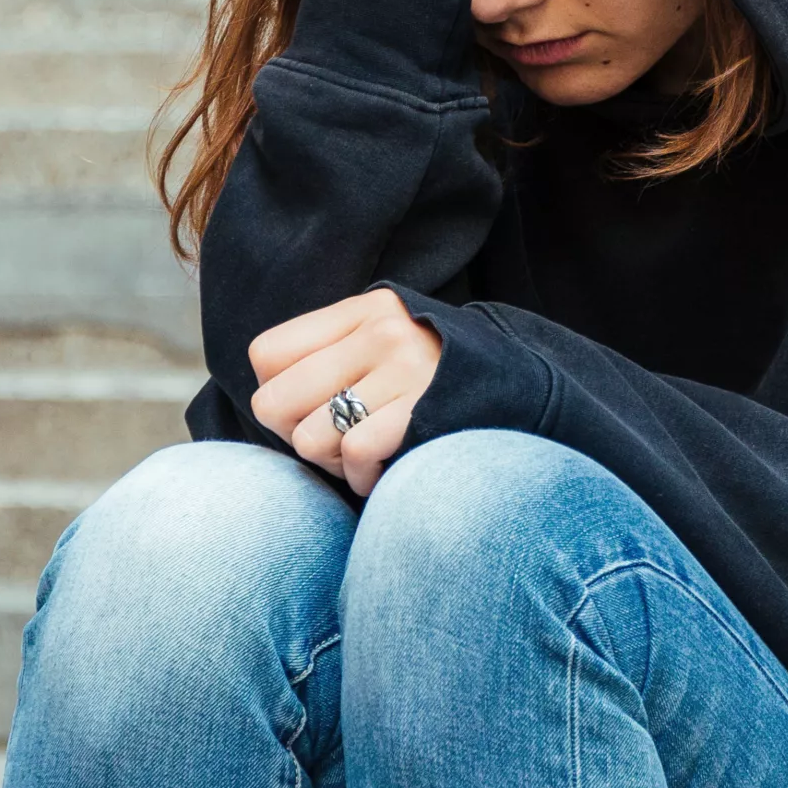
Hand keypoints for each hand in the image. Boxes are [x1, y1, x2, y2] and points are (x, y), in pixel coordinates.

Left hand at [249, 290, 443, 496]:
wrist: (521, 393)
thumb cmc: (433, 382)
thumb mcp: (386, 344)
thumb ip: (331, 354)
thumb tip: (266, 397)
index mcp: (365, 310)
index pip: (267, 355)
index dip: (279, 392)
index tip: (316, 405)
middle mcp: (384, 332)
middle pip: (274, 401)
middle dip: (295, 435)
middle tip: (335, 438)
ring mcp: (408, 369)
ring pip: (309, 437)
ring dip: (331, 462)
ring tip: (363, 453)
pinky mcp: (425, 410)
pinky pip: (355, 454)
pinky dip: (360, 477)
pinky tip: (381, 470)